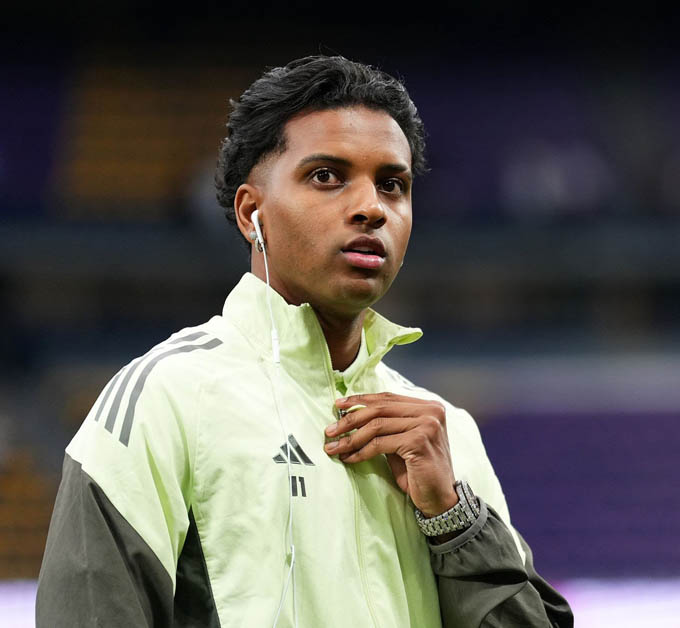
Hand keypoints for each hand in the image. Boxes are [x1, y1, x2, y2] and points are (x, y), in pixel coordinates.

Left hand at [324, 393, 457, 516]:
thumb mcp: (401, 441)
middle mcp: (430, 411)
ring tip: (333, 447)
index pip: (388, 397)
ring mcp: (426, 425)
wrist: (440, 499)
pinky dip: (361, 451)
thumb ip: (386, 425)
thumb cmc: (418, 471)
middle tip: (329, 430)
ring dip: (350, 438)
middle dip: (350, 419)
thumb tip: (351, 414)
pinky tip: (349, 458)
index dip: (361, 400)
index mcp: (428, 406)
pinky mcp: (418, 441)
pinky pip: (380, 444)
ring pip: (377, 426)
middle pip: (380, 409)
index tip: (338, 405)